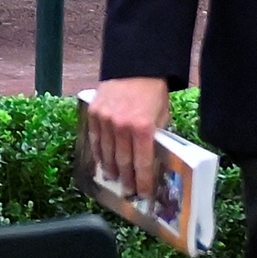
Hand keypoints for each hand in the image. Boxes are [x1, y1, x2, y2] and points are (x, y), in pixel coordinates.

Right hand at [84, 77, 171, 201]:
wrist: (135, 64)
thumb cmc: (152, 90)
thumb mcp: (162, 115)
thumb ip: (156, 136)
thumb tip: (151, 157)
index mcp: (143, 127)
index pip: (142, 164)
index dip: (143, 182)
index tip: (143, 194)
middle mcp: (122, 126)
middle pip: (123, 162)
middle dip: (127, 179)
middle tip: (128, 190)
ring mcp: (105, 118)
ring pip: (106, 153)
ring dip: (110, 169)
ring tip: (113, 179)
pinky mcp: (94, 111)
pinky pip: (95, 138)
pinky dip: (98, 152)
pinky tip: (101, 161)